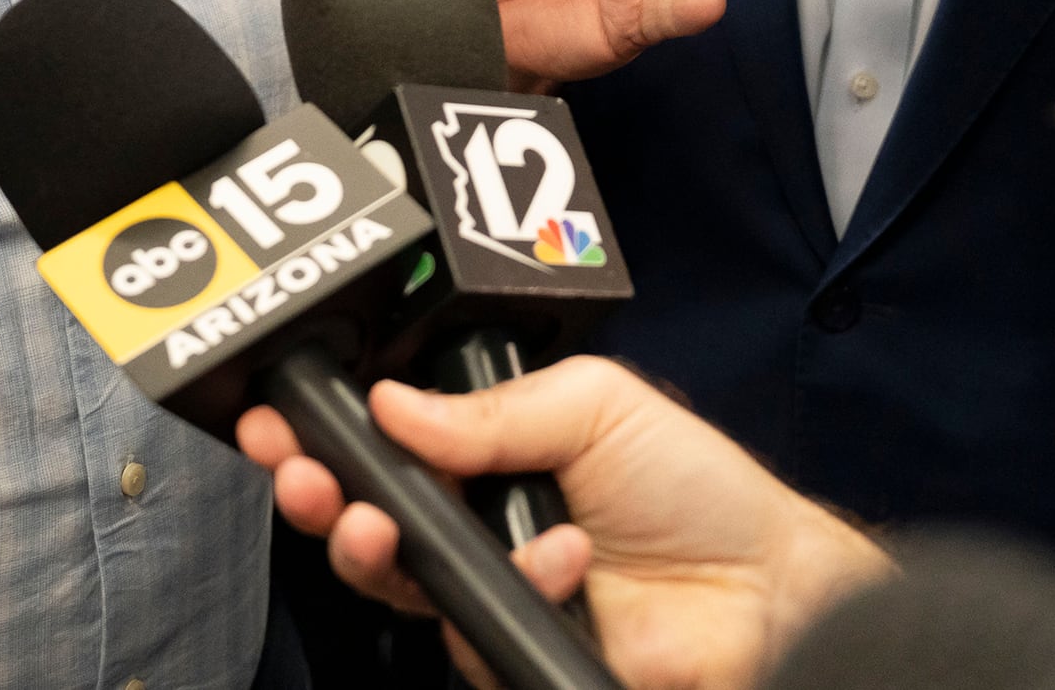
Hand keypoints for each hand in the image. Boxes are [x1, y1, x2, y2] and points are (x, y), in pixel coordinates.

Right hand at [237, 359, 892, 689]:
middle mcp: (479, 525)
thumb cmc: (698, 491)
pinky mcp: (514, 651)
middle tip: (299, 474)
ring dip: (368, 547)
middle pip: (366, 516)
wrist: (772, 590)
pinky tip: (564, 559)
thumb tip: (392, 402)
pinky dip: (509, 590)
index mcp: (488, 454)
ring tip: (371, 522)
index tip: (282, 418)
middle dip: (316, 492)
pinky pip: (468, 632)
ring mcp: (493, 593)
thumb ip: (491, 409)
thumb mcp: (597, 403)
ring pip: (395, 582)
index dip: (329, 433)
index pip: (386, 441)